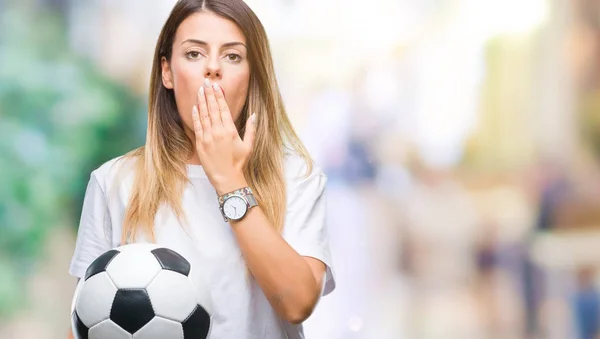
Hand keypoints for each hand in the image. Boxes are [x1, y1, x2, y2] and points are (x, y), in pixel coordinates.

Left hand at [192, 78, 255, 194]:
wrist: (226, 178)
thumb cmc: (239, 163)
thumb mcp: (248, 146)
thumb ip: (251, 129)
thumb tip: (254, 115)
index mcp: (230, 130)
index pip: (223, 108)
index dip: (219, 96)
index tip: (216, 85)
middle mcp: (218, 131)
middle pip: (212, 108)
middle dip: (209, 94)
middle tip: (206, 82)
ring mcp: (208, 137)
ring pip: (203, 115)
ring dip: (201, 101)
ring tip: (200, 90)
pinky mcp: (200, 143)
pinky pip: (197, 126)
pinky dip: (196, 115)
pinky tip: (195, 106)